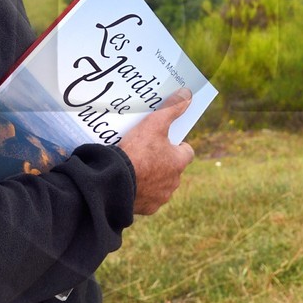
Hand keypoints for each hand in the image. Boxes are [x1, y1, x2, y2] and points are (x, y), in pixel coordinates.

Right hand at [116, 88, 195, 214]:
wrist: (115, 183)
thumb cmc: (137, 152)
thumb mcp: (153, 125)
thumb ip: (171, 109)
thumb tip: (187, 94)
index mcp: (178, 163)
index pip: (187, 152)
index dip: (177, 145)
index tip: (165, 140)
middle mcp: (174, 182)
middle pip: (172, 169)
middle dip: (163, 161)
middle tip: (146, 152)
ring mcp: (160, 197)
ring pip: (160, 184)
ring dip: (152, 177)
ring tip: (135, 167)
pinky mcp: (147, 208)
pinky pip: (147, 198)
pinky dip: (141, 191)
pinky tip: (129, 183)